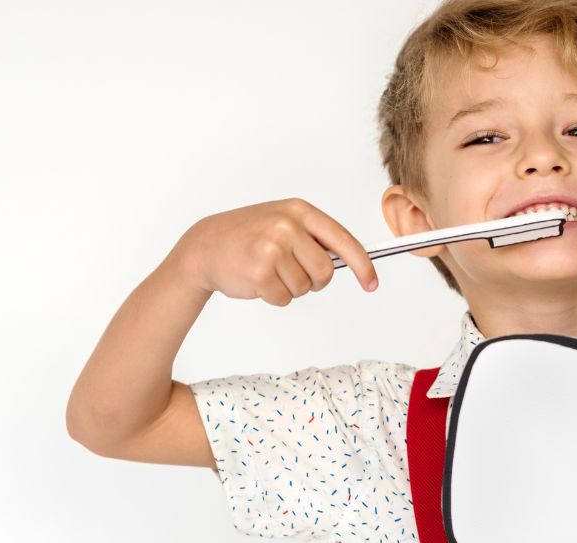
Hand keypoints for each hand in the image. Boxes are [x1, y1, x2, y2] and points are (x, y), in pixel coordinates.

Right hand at [173, 197, 378, 304]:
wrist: (205, 246)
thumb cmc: (248, 237)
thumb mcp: (283, 223)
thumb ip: (314, 238)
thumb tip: (352, 261)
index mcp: (299, 211)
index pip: (343, 240)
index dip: (362, 264)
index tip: (371, 283)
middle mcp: (287, 226)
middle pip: (325, 271)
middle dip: (313, 280)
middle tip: (291, 272)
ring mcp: (272, 247)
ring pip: (304, 287)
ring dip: (290, 288)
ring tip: (268, 271)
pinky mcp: (259, 271)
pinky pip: (284, 298)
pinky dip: (274, 297)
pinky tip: (258, 280)